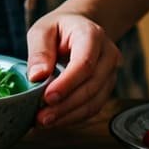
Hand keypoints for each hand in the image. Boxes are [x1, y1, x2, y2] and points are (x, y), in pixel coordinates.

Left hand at [26, 10, 121, 128]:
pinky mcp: (106, 88)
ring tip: (44, 121)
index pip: (85, 63)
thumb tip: (37, 76)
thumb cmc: (60, 28)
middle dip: (65, 105)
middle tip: (41, 117)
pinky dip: (74, 117)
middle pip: (91, 86)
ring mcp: (110, 73)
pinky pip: (93, 107)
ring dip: (69, 115)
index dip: (67, 84)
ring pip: (95, 101)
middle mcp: (108, 55)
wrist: (79, 27)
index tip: (47, 97)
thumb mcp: (43, 30)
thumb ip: (39, 51)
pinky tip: (55, 120)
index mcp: (92, 35)